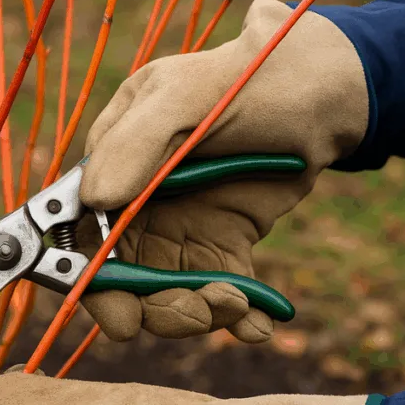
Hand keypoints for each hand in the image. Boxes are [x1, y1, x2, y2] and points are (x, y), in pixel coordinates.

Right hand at [77, 0, 367, 342]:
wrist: (323, 94)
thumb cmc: (250, 79)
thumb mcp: (186, 98)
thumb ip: (134, 144)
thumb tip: (92, 199)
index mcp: (113, 162)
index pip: (81, 234)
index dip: (93, 283)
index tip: (121, 319)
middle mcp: (137, 204)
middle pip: (124, 280)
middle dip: (157, 308)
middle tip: (199, 310)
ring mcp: (180, 228)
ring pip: (170, 295)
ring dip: (200, 312)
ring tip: (238, 304)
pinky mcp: (223, 245)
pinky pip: (219, 291)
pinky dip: (238, 318)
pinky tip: (258, 325)